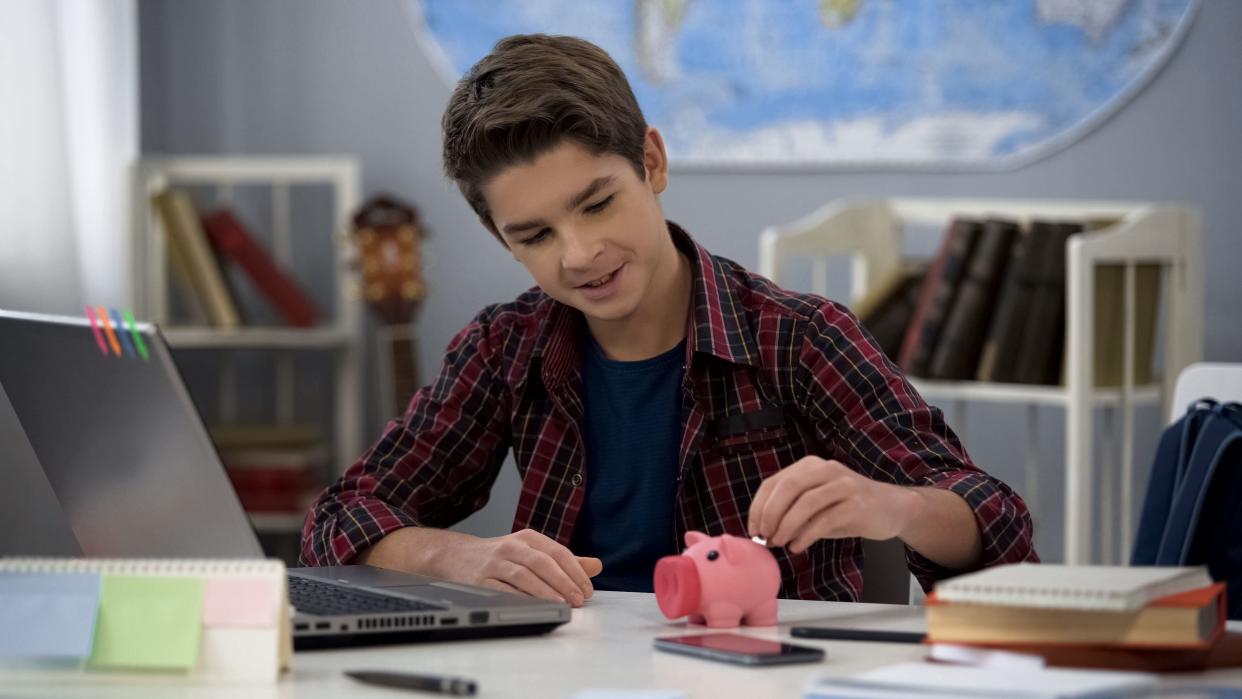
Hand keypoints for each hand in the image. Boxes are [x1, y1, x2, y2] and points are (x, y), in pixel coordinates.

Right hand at [360, 527, 601, 606]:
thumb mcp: (533, 552)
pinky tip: (533, 608)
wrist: (455, 556)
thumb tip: (597, 566)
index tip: (587, 589)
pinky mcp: (480, 581)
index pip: (557, 552)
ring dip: (545, 591)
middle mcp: (511, 547)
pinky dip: (520, 599)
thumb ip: (565, 560)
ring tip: (561, 604)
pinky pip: (503, 590)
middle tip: (578, 599)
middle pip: (542, 563)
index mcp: (528, 538)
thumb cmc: (500, 556)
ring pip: (524, 575)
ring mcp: (495, 563)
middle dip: (563, 582)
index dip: (575, 571)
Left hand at [747, 457, 917, 553]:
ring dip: (787, 526)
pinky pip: (824, 519)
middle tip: (764, 536)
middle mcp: (826, 469)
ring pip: (805, 502)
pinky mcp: (857, 504)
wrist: (893, 508)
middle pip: (787, 487)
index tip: (753, 529)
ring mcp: (843, 485)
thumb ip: (792, 513)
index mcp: (810, 466)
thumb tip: (764, 534)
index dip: (758, 506)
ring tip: (780, 543)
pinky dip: (806, 535)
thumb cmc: (848, 508)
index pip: (774, 482)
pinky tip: (798, 546)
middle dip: (770, 514)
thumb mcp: (816, 507)